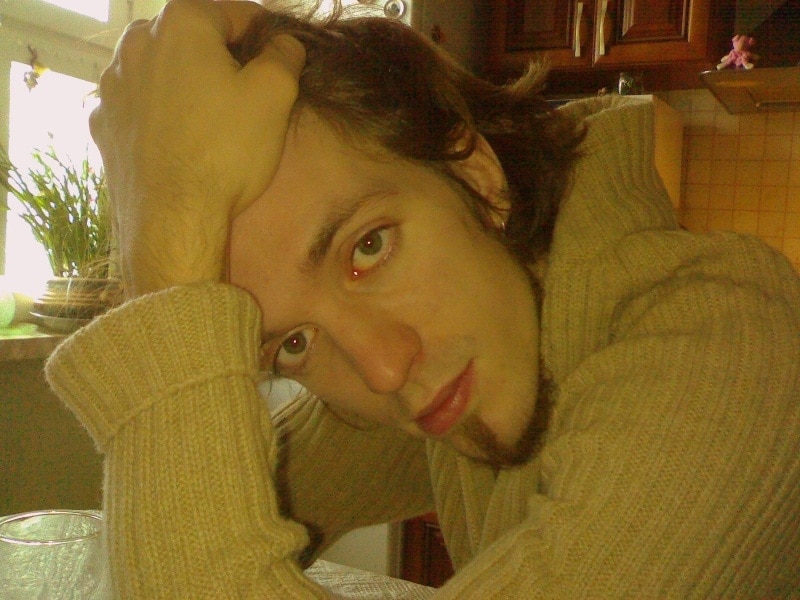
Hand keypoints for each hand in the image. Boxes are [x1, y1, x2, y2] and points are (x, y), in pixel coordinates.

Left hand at [90, 0, 305, 296]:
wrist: (174, 218)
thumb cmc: (228, 150)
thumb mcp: (275, 95)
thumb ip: (283, 55)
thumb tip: (283, 43)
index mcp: (180, 23)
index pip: (233, 12)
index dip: (262, 34)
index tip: (278, 57)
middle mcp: (136, 42)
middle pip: (191, 37)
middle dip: (219, 56)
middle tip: (246, 90)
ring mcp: (112, 84)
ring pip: (159, 68)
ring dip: (185, 80)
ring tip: (210, 114)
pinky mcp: (102, 123)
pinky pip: (138, 103)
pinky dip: (158, 110)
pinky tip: (177, 135)